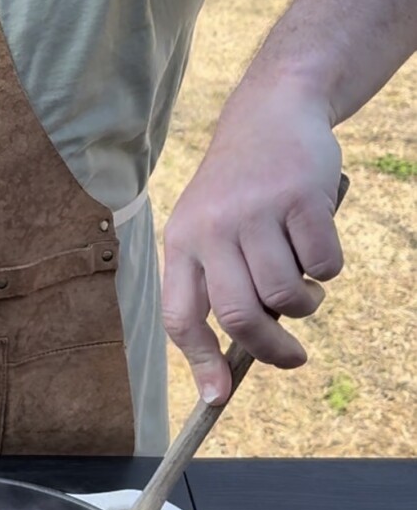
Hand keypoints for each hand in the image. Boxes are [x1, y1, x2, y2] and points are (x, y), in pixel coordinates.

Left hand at [161, 85, 342, 405]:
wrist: (273, 112)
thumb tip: (232, 362)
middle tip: (293, 358)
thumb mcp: (211, 225)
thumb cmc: (242, 186)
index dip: (199, 362)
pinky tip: (318, 241)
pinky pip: (323, 265)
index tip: (217, 397)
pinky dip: (329, 268)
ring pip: (287, 295)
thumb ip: (219, 281)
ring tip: (306, 287)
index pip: (181, 316)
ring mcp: (256, 212)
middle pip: (241, 316)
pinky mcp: (300, 198)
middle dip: (273, 350)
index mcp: (182, 241)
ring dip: (305, 305)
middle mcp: (212, 228)